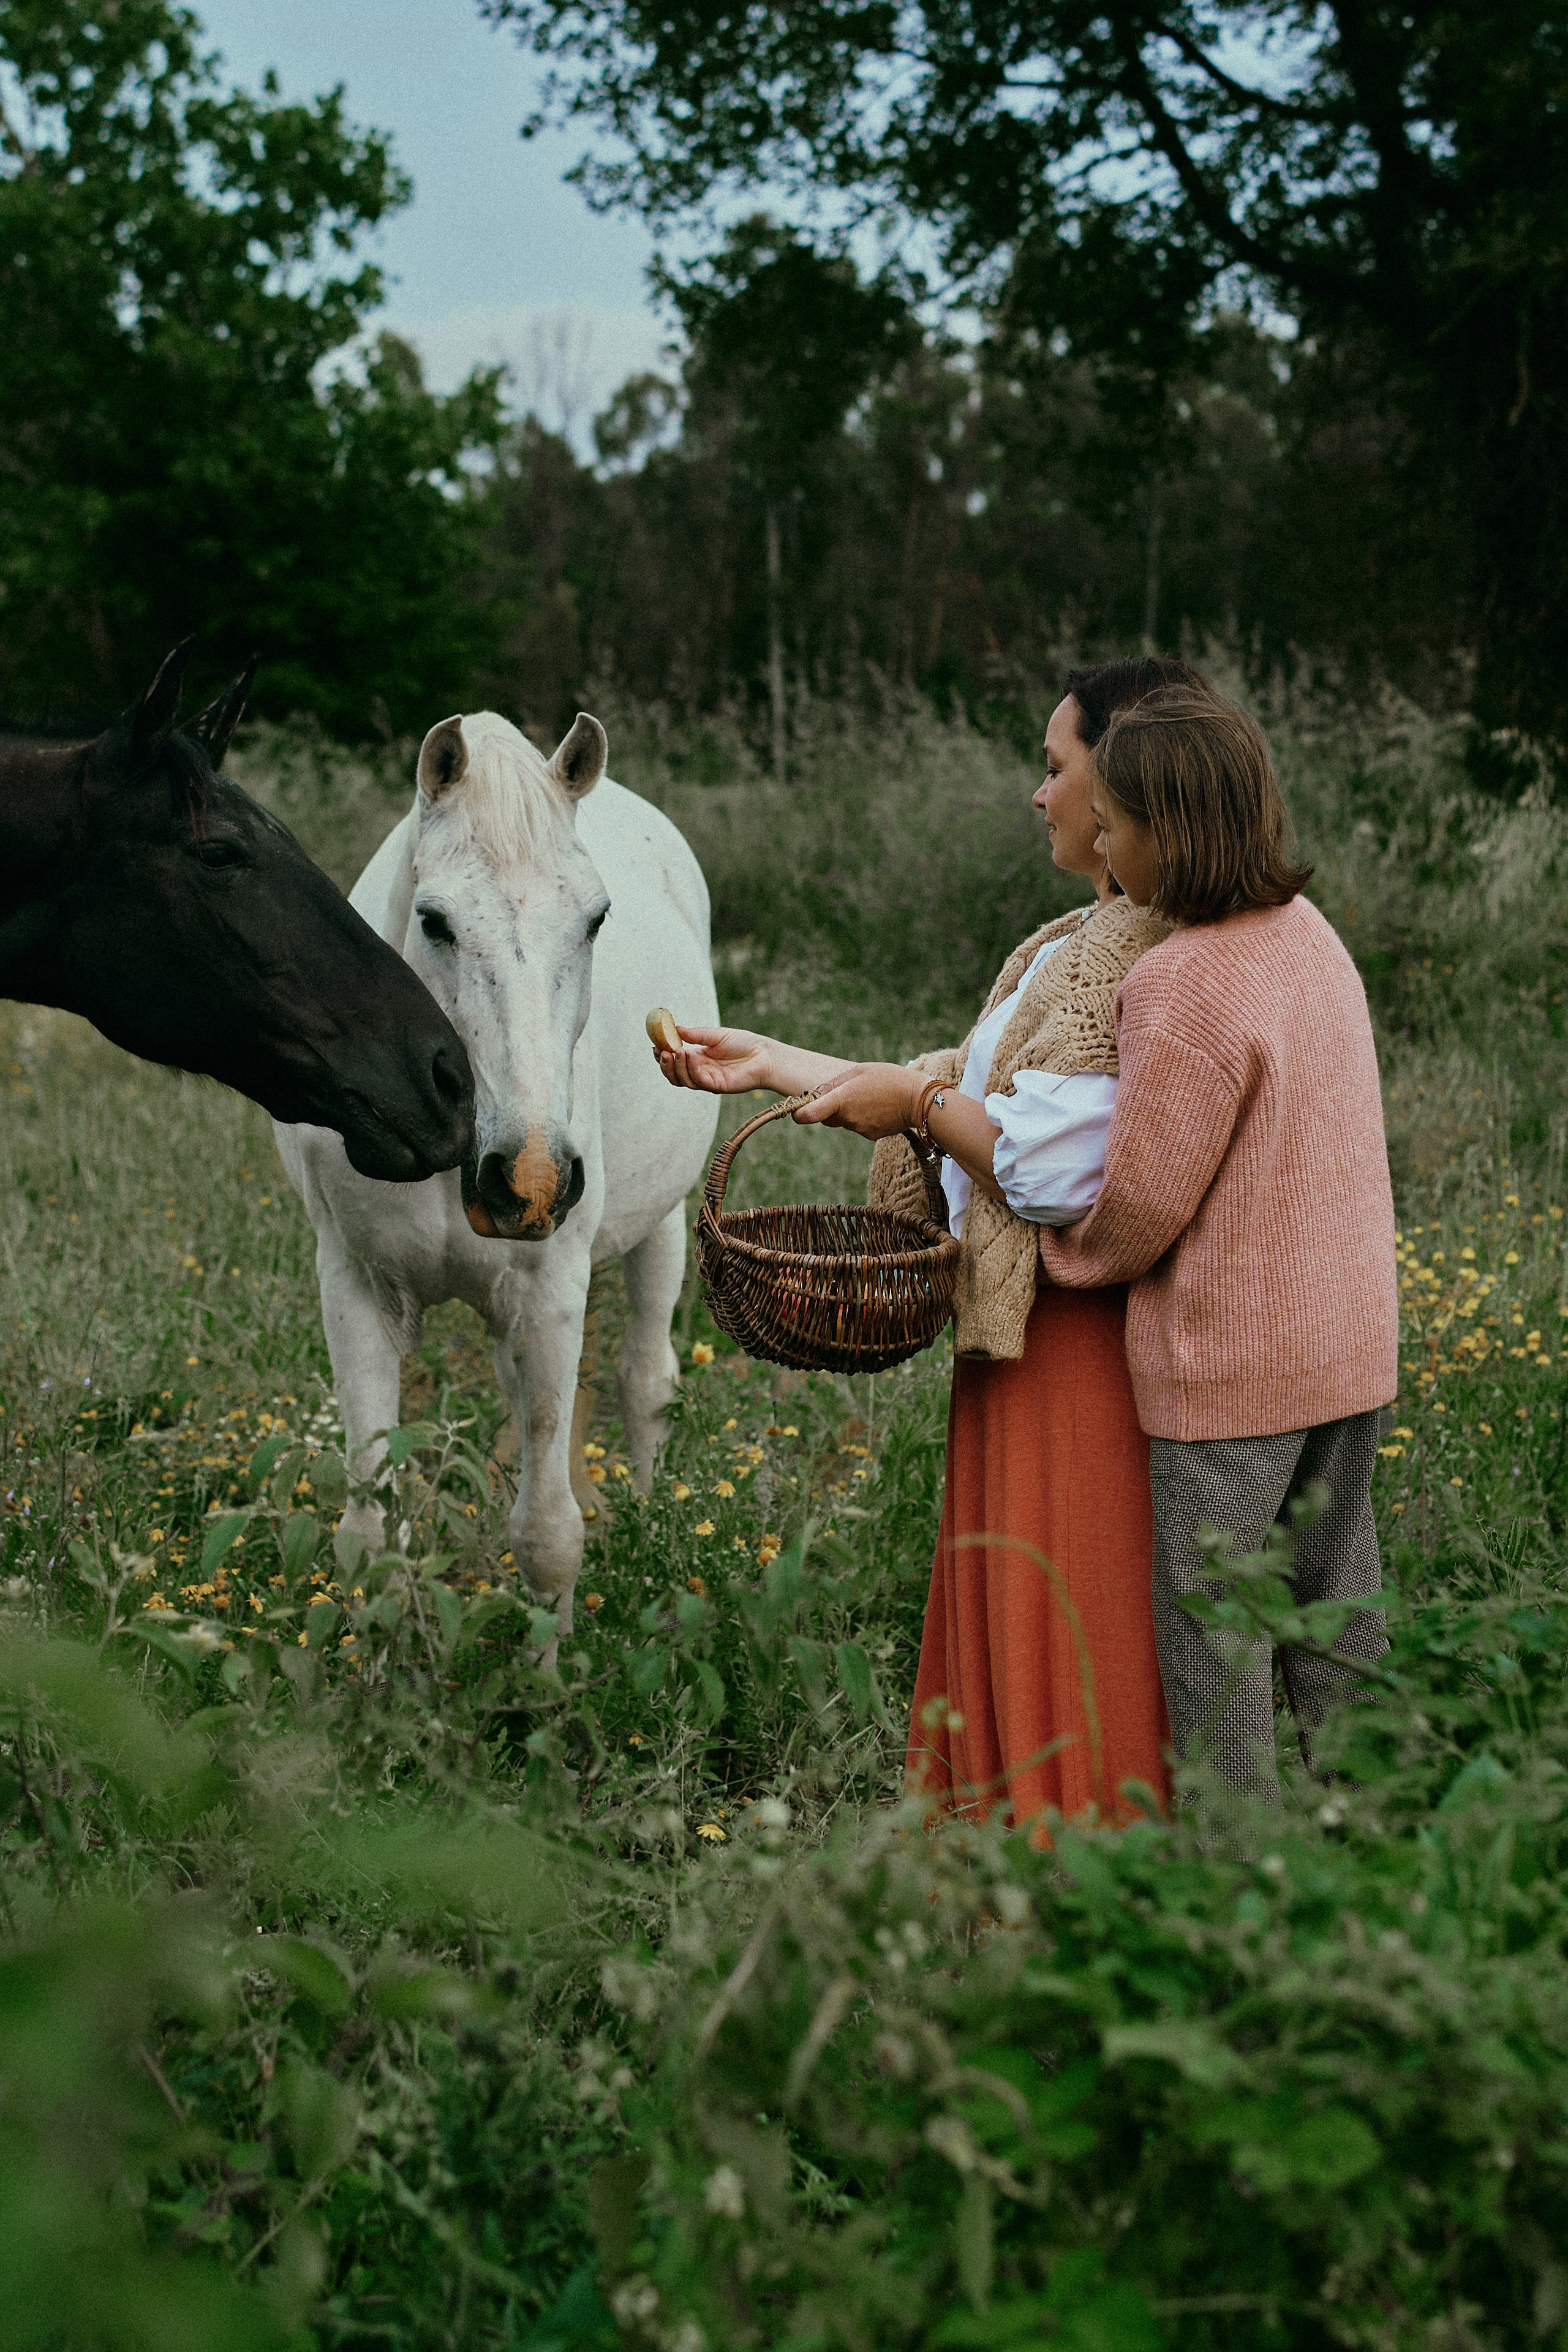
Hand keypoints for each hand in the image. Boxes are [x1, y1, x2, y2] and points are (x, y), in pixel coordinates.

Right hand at [652, 1023, 774, 1094]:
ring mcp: (707, 1080)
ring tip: (675, 1052)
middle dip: (664, 1064)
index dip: (662, 1054)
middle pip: (674, 1074)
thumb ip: (696, 1034)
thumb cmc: (744, 1044)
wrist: (765, 1055)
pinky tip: (691, 1056)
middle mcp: (700, 1071)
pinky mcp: (717, 1086)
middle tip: (660, 1051)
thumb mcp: (716, 1035)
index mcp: (697, 1058)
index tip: (654, 1044)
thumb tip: (676, 1028)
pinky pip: (698, 1081)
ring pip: (683, 1080)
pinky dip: (691, 1069)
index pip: (674, 1060)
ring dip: (675, 1066)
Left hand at [792, 1062, 920, 1140]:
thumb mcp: (860, 1071)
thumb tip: (817, 1093)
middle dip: (828, 1108)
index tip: (796, 1111)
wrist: (919, 1100)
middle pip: (826, 1117)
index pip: (809, 1114)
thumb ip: (835, 1083)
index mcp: (842, 1099)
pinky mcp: (870, 1135)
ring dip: (848, 1111)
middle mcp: (848, 1118)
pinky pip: (858, 1126)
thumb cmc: (890, 1078)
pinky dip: (863, 1117)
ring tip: (868, 1096)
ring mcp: (859, 1129)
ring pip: (843, 1121)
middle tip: (843, 1093)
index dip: (798, 1114)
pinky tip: (878, 1106)